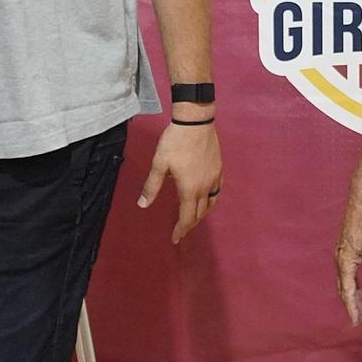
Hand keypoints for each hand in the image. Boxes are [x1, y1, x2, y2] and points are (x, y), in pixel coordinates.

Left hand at [137, 120, 222, 243]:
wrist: (195, 122)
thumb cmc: (174, 142)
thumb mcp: (159, 164)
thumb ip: (152, 186)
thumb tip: (142, 205)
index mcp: (189, 189)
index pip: (187, 217)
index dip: (181, 230)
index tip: (175, 239)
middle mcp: (205, 187)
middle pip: (200, 213)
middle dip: (190, 224)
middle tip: (181, 230)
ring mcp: (214, 178)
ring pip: (211, 204)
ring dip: (202, 214)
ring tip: (194, 218)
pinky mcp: (219, 169)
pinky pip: (217, 191)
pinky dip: (211, 200)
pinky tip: (206, 198)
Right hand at [334, 193, 361, 325]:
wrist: (361, 201)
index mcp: (345, 262)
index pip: (348, 292)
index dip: (352, 309)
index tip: (356, 323)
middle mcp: (339, 260)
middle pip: (343, 289)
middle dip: (351, 305)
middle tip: (358, 320)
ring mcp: (340, 254)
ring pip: (343, 281)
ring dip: (351, 295)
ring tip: (360, 307)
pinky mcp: (344, 248)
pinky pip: (345, 272)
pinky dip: (351, 283)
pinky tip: (358, 286)